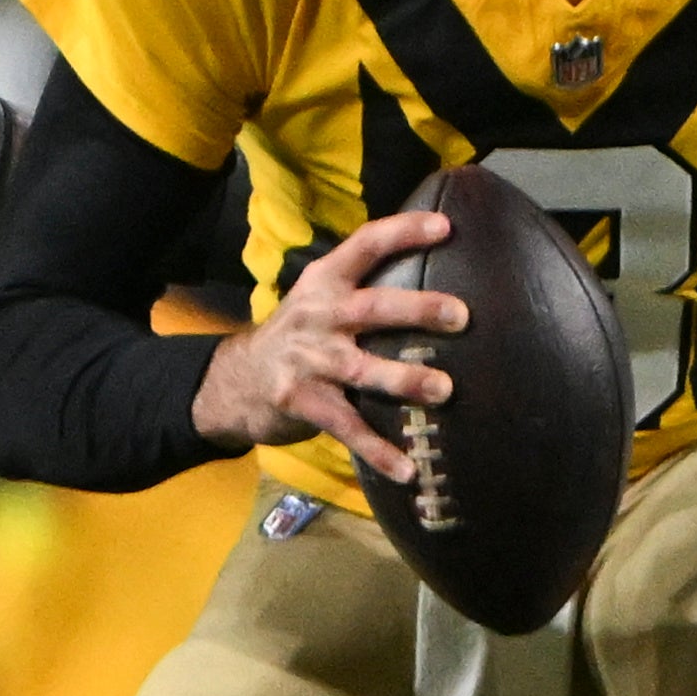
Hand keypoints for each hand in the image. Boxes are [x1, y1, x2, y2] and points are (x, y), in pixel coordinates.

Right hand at [190, 207, 464, 485]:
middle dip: (417, 310)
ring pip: (362, 369)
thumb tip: (436, 284)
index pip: (366, 245)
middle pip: (372, 308)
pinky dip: (378, 451)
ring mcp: (308, 361)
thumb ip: (364, 287)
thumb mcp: (319, 299)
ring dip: (404, 380)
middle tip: (460, 316)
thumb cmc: (299, 337)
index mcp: (325, 281)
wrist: (236, 380)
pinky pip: (348, 429)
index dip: (404, 232)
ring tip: (443, 389)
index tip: (445, 226)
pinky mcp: (302, 403)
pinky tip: (408, 469)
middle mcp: (317, 316)